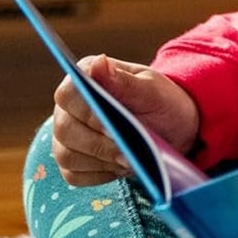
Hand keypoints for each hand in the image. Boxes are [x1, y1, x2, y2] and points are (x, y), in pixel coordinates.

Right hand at [52, 55, 200, 185]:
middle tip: (129, 152)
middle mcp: (68, 107)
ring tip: (131, 159)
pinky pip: (74, 175)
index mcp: (86, 77)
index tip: (112, 125)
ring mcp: (67, 135)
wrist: (172, 127)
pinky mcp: (72, 160)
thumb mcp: (153, 90)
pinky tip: (121, 167)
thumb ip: (124, 80)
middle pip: (65, 130)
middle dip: (99, 144)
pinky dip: (100, 175)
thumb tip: (99, 62)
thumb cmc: (163, 102)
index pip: (68, 94)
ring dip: (102, 161)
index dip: (87, 112)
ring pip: (67, 155)